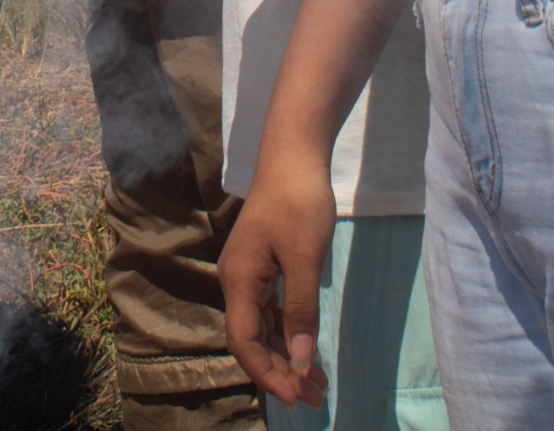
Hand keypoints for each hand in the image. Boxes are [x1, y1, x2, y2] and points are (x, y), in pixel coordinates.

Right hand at [220, 153, 337, 407]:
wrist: (294, 157)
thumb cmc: (299, 203)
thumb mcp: (305, 258)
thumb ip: (300, 309)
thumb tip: (300, 357)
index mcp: (239, 280)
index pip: (244, 342)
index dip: (268, 373)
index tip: (296, 396)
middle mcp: (237, 281)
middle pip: (252, 339)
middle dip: (281, 371)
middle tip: (316, 397)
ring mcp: (248, 274)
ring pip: (261, 328)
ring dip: (286, 355)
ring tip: (316, 382)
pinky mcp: (262, 266)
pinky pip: (269, 311)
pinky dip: (286, 333)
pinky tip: (304, 348)